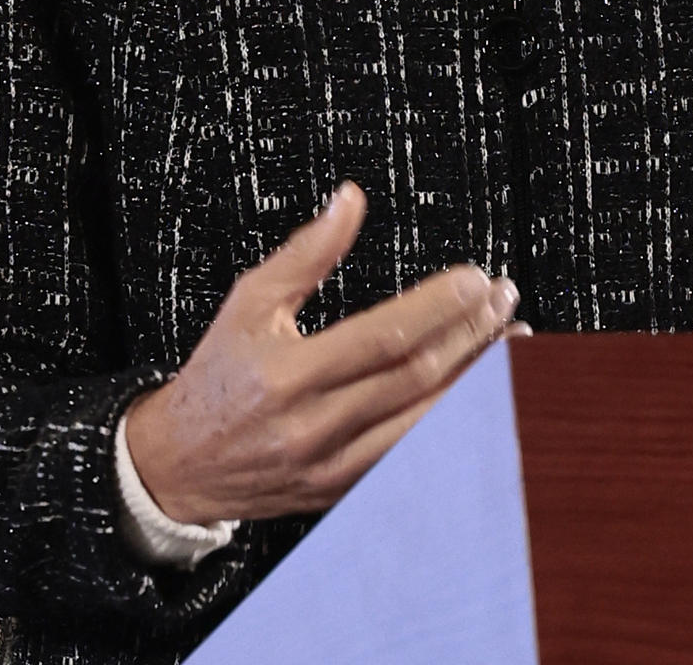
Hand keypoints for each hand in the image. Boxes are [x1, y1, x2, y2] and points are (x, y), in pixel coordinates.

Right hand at [123, 182, 523, 525]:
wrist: (180, 462)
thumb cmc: (218, 373)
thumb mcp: (250, 300)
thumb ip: (307, 251)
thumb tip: (351, 200)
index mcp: (288, 373)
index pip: (383, 336)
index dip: (438, 307)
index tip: (475, 278)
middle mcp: (313, 425)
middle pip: (415, 378)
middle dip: (471, 335)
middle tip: (503, 299)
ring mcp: (332, 466)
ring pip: (425, 424)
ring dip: (479, 382)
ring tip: (512, 342)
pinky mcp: (343, 492)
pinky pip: (413, 459)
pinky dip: (456, 425)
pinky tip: (485, 396)